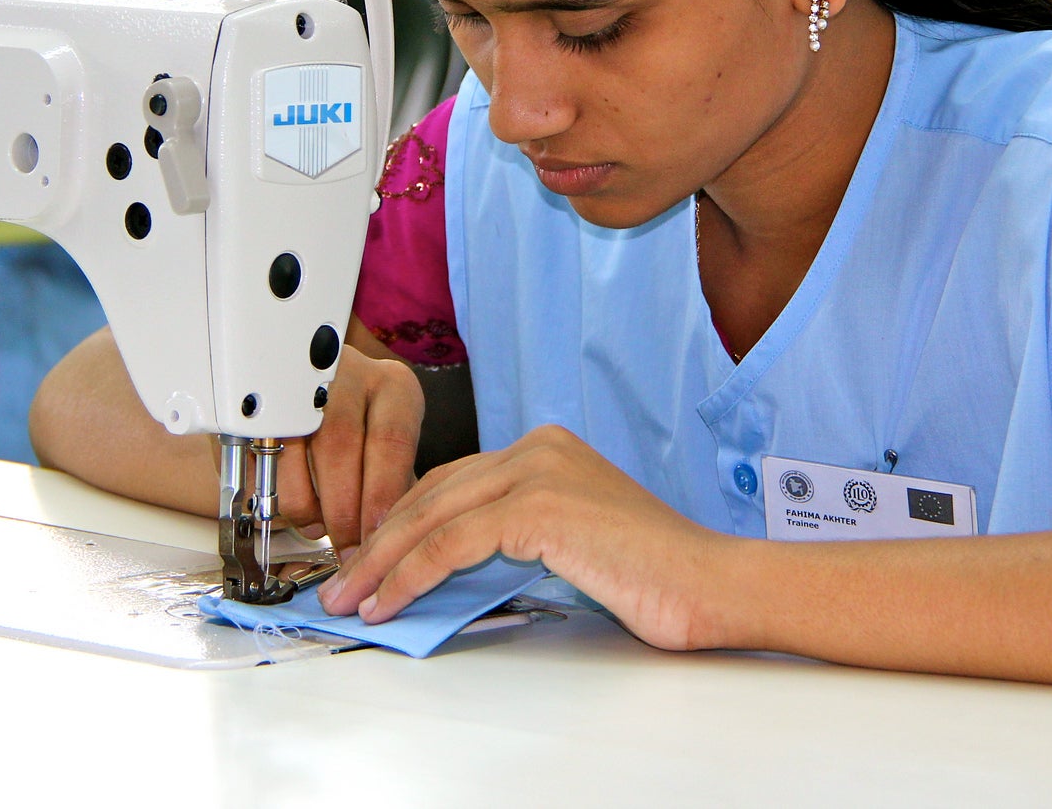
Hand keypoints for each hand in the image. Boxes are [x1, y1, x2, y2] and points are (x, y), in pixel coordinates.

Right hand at [275, 347, 423, 553]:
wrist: (316, 390)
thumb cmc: (366, 432)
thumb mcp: (391, 452)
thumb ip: (392, 488)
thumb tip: (388, 538)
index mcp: (391, 387)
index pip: (390, 441)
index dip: (380, 497)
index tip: (375, 537)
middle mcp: (346, 375)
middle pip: (339, 446)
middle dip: (340, 512)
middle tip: (344, 548)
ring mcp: (297, 385)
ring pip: (294, 454)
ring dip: (305, 507)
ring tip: (319, 525)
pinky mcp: (256, 405)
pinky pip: (259, 461)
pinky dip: (274, 495)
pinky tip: (293, 502)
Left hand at [317, 424, 731, 650]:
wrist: (709, 585)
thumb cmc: (653, 578)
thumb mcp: (566, 548)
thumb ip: (510, 542)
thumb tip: (442, 574)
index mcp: (546, 449)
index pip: (450, 482)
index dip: (401, 525)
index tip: (369, 564)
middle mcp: (537, 447)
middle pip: (431, 494)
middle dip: (378, 543)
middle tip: (342, 585)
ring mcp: (538, 470)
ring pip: (431, 516)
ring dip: (381, 563)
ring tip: (352, 601)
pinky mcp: (538, 505)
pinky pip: (450, 543)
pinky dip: (410, 576)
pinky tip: (390, 603)